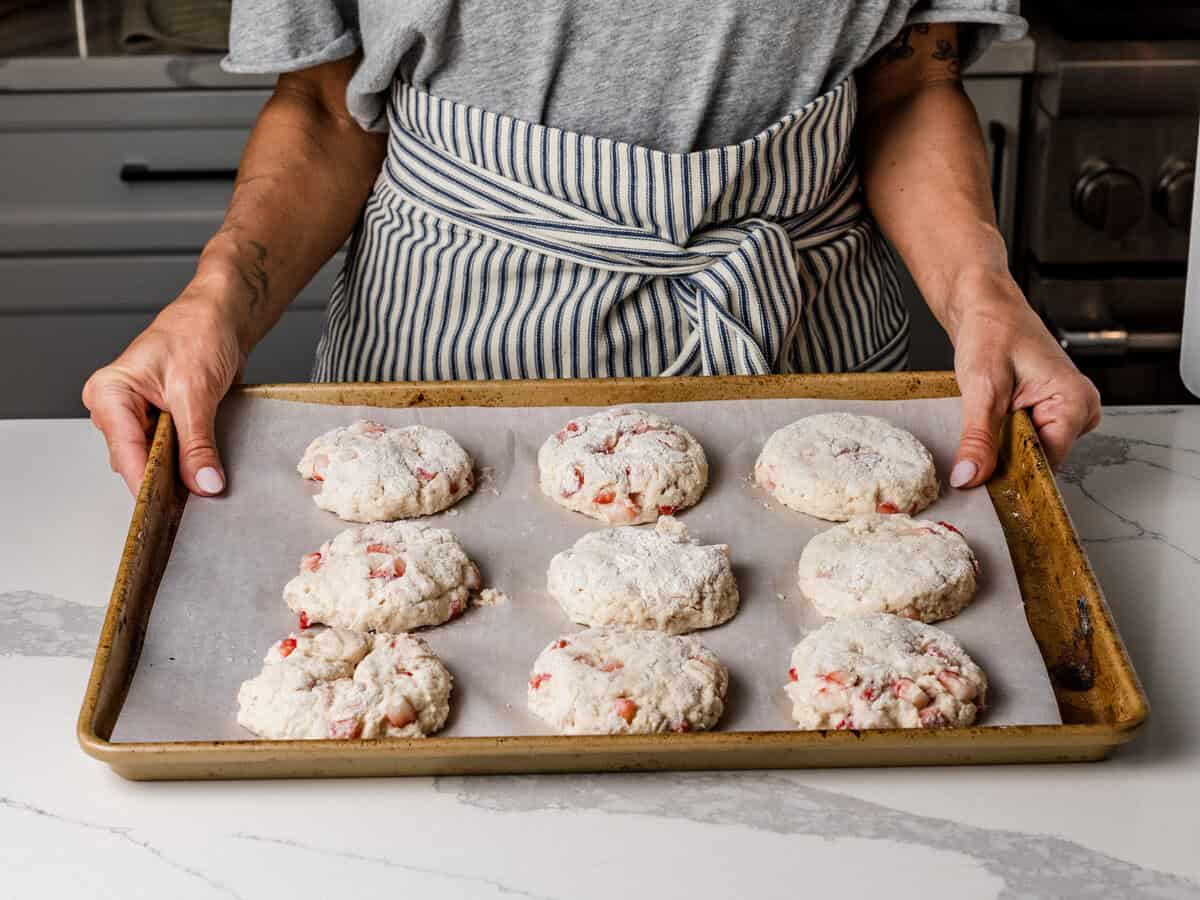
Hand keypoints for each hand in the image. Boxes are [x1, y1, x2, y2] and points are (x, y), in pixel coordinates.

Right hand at [83, 272, 245, 496]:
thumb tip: (203, 482)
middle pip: (136, 461)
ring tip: (206, 482)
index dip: (146, 483)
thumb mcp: (197, 392)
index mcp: (110, 393)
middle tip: (196, 499)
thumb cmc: (199, 332)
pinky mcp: (163, 421)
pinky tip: (206, 470)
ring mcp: (140, 416)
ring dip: (180, 472)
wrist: (222, 316)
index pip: (124, 452)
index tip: (165, 511)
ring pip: (155, 460)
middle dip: (165, 480)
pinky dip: (189, 462)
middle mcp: (118, 406)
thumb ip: (198, 443)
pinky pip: (171, 452)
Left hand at [948, 271, 1100, 487]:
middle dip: (1006, 460)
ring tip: (985, 422)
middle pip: (1041, 460)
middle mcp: (1081, 409)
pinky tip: (991, 423)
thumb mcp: (981, 389)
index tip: (981, 485)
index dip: (1012, 474)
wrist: (985, 307)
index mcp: (1076, 402)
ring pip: (1032, 452)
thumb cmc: (991, 332)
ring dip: (1003, 449)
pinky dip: (1004, 439)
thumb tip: (970, 477)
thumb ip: (978, 438)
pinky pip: (1027, 440)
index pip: (1047, 462)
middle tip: (974, 449)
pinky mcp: (1050, 412)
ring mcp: (1068, 411)